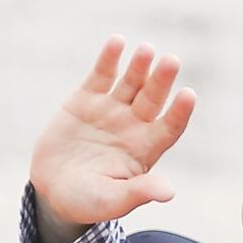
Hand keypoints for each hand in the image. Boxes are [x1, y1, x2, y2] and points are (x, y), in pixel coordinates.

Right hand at [29, 36, 195, 242]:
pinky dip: (109, 59)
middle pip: (153, 99)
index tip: (189, 94)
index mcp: (146, 148)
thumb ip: (137, 192)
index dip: (180, 111)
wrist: (53, 190)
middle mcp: (134, 125)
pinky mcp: (86, 100)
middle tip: (172, 61)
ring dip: (140, 66)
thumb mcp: (112, 201)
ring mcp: (111, 110)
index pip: (170, 126)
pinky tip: (118, 41)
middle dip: (162, 80)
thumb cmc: (89, 200)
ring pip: (131, 83)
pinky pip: (102, 76)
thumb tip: (168, 193)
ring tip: (147, 49)